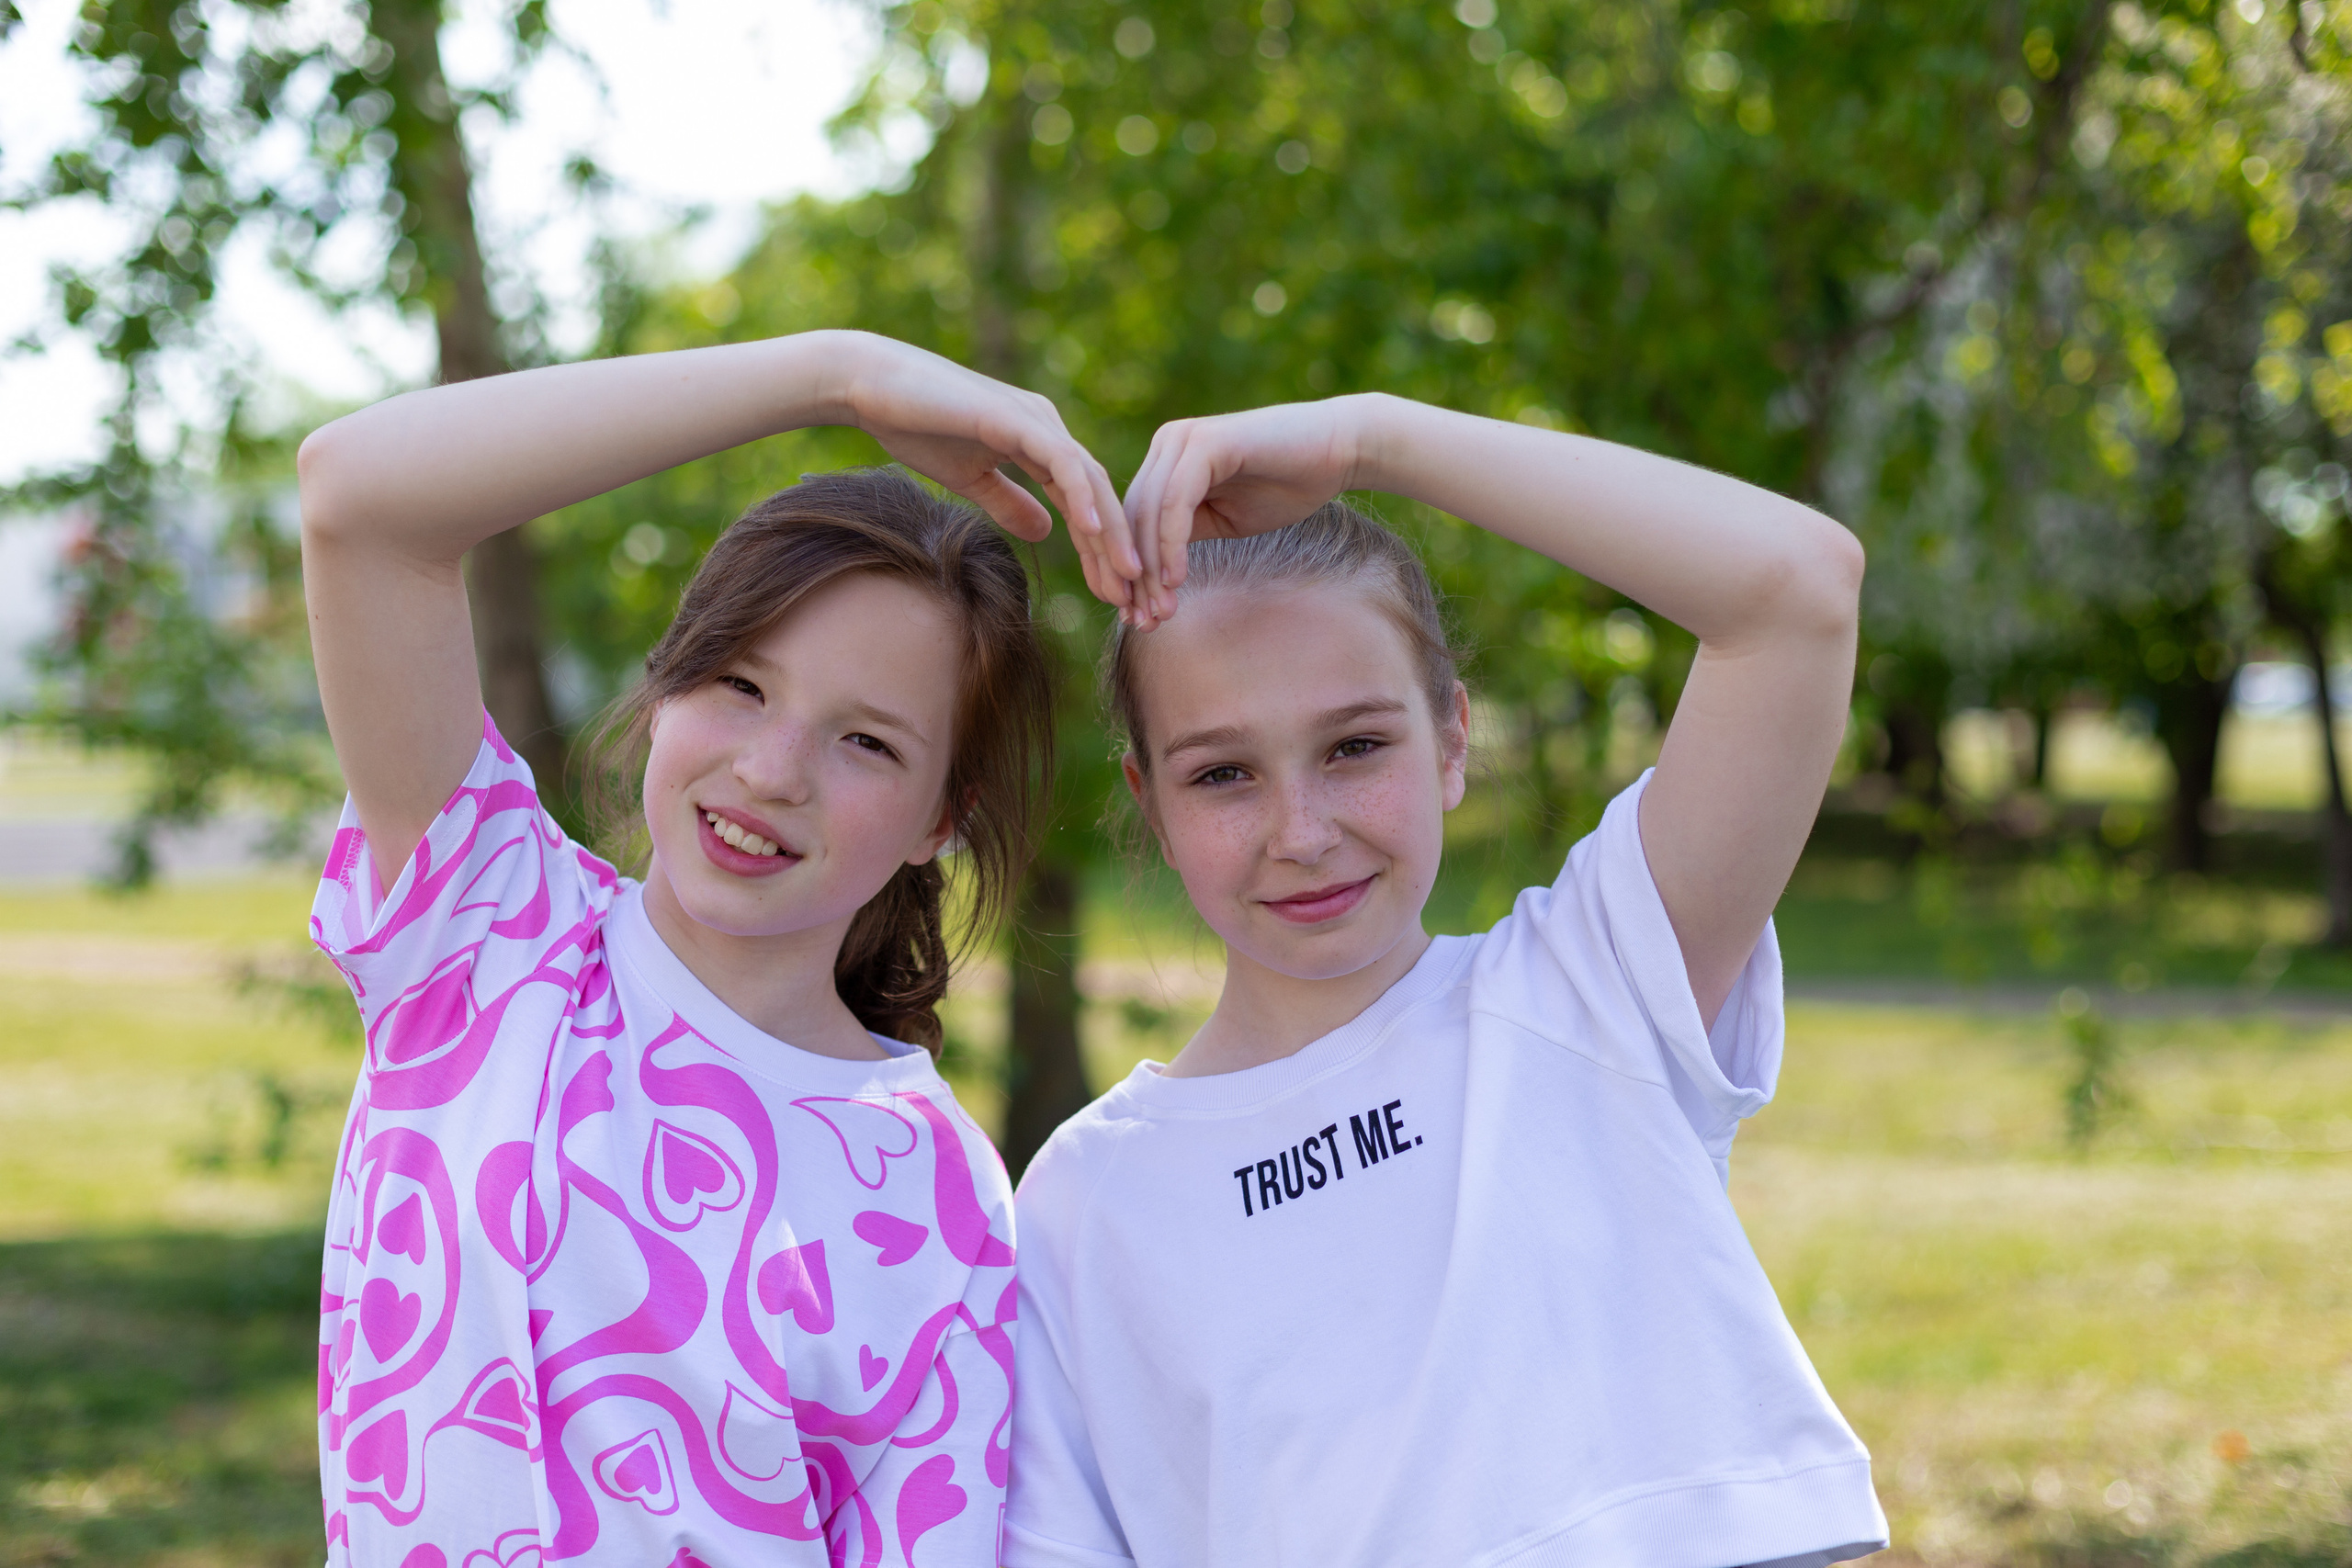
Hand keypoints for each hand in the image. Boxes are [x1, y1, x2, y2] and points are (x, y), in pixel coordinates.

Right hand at [833, 334, 1144, 611]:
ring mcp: (1036, 420)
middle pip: (1099, 496)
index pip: (1085, 503)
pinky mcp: (1016, 417)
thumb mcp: (971, 478)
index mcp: (1040, 443)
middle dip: (1118, 550)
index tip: (1114, 596)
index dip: (1102, 551)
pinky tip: (1095, 531)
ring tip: (1129, 576)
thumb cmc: (916, 426)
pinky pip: (1061, 461)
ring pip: (1090, 482)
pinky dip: (1081, 496)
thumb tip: (1045, 531)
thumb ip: (1009, 502)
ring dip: (1112, 532)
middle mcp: (1048, 428)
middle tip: (1135, 599)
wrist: (871, 385)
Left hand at [1116, 396, 1375, 627]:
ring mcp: (1184, 440)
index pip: (1132, 522)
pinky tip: (1177, 580)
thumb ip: (1183, 535)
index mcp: (1167, 460)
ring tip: (1161, 612)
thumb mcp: (1223, 520)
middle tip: (1143, 625)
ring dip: (1152, 569)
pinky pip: (1176, 502)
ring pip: (1149, 514)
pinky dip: (1171, 544)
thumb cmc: (1287, 486)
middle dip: (1135, 579)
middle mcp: (1168, 444)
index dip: (1128, 574)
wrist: (1339, 450)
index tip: (1134, 619)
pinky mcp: (1205, 443)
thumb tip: (1145, 578)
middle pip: (1133, 520)